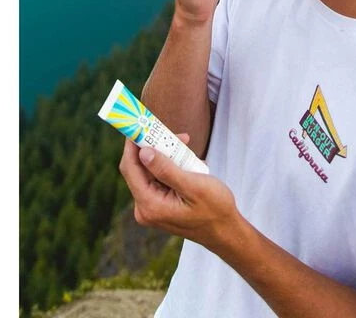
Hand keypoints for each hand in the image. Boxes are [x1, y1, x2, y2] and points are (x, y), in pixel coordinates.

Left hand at [119, 138, 240, 254]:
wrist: (225, 231)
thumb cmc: (214, 209)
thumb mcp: (193, 186)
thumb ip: (167, 169)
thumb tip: (143, 152)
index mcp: (150, 205)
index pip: (130, 168)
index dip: (132, 144)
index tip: (139, 123)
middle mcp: (145, 208)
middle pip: (139, 168)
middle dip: (154, 146)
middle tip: (176, 134)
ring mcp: (151, 208)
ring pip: (150, 171)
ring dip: (166, 155)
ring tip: (188, 148)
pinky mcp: (159, 205)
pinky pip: (158, 179)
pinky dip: (170, 166)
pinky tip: (188, 163)